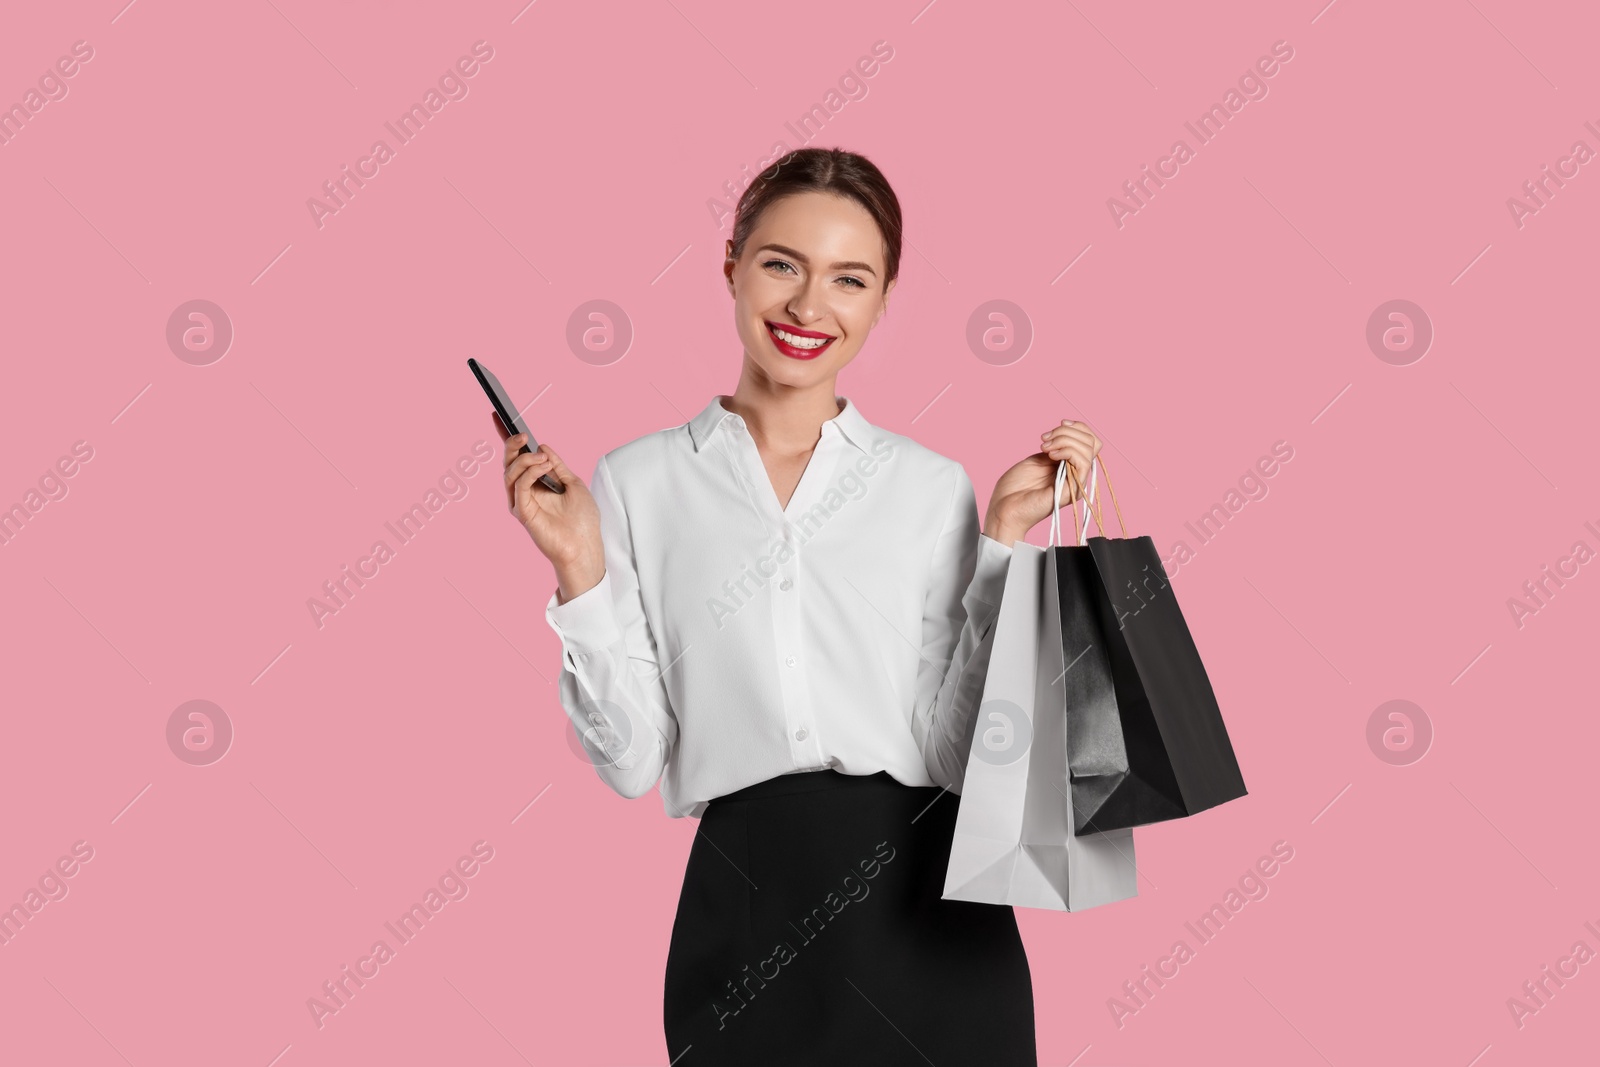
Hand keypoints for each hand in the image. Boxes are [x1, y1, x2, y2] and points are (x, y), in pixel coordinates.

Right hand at [494, 413, 604, 601]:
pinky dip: (529, 473)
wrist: (586, 546)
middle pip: (508, 463)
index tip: (498, 414)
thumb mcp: (573, 483)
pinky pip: (519, 487)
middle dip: (511, 445)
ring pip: (510, 473)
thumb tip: (542, 446)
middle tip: (521, 435)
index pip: (516, 457)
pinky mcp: (522, 513)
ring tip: (542, 457)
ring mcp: (521, 502)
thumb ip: (556, 465)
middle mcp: (524, 491)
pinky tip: (543, 466)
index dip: (506, 437)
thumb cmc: (582, 519)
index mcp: (535, 482)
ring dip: (525, 460)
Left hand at [983, 419, 1102, 545]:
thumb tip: (1067, 437)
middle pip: (1091, 442)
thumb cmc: (1015, 488)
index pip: (1089, 442)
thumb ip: (1055, 449)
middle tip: (1045, 439)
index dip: (1078, 428)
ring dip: (1065, 440)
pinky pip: (1083, 463)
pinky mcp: (1073, 489)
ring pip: (1088, 450)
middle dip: (1068, 432)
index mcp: (1068, 467)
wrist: (1004, 508)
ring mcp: (1075, 482)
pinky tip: (1050, 455)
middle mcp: (1075, 474)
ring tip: (1045, 447)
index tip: (1059, 424)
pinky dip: (1067, 451)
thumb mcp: (1037, 459)